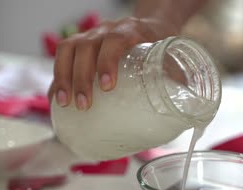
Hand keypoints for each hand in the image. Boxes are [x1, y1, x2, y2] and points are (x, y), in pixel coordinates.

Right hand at [48, 17, 177, 110]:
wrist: (152, 27)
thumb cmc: (162, 46)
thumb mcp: (172, 58)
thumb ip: (177, 80)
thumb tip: (185, 110)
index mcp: (132, 31)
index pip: (115, 41)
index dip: (107, 62)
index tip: (107, 87)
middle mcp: (107, 30)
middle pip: (85, 48)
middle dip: (81, 77)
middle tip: (84, 105)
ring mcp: (91, 35)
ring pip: (68, 49)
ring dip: (63, 77)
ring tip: (64, 104)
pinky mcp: (81, 45)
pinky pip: (62, 57)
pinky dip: (57, 77)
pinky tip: (57, 98)